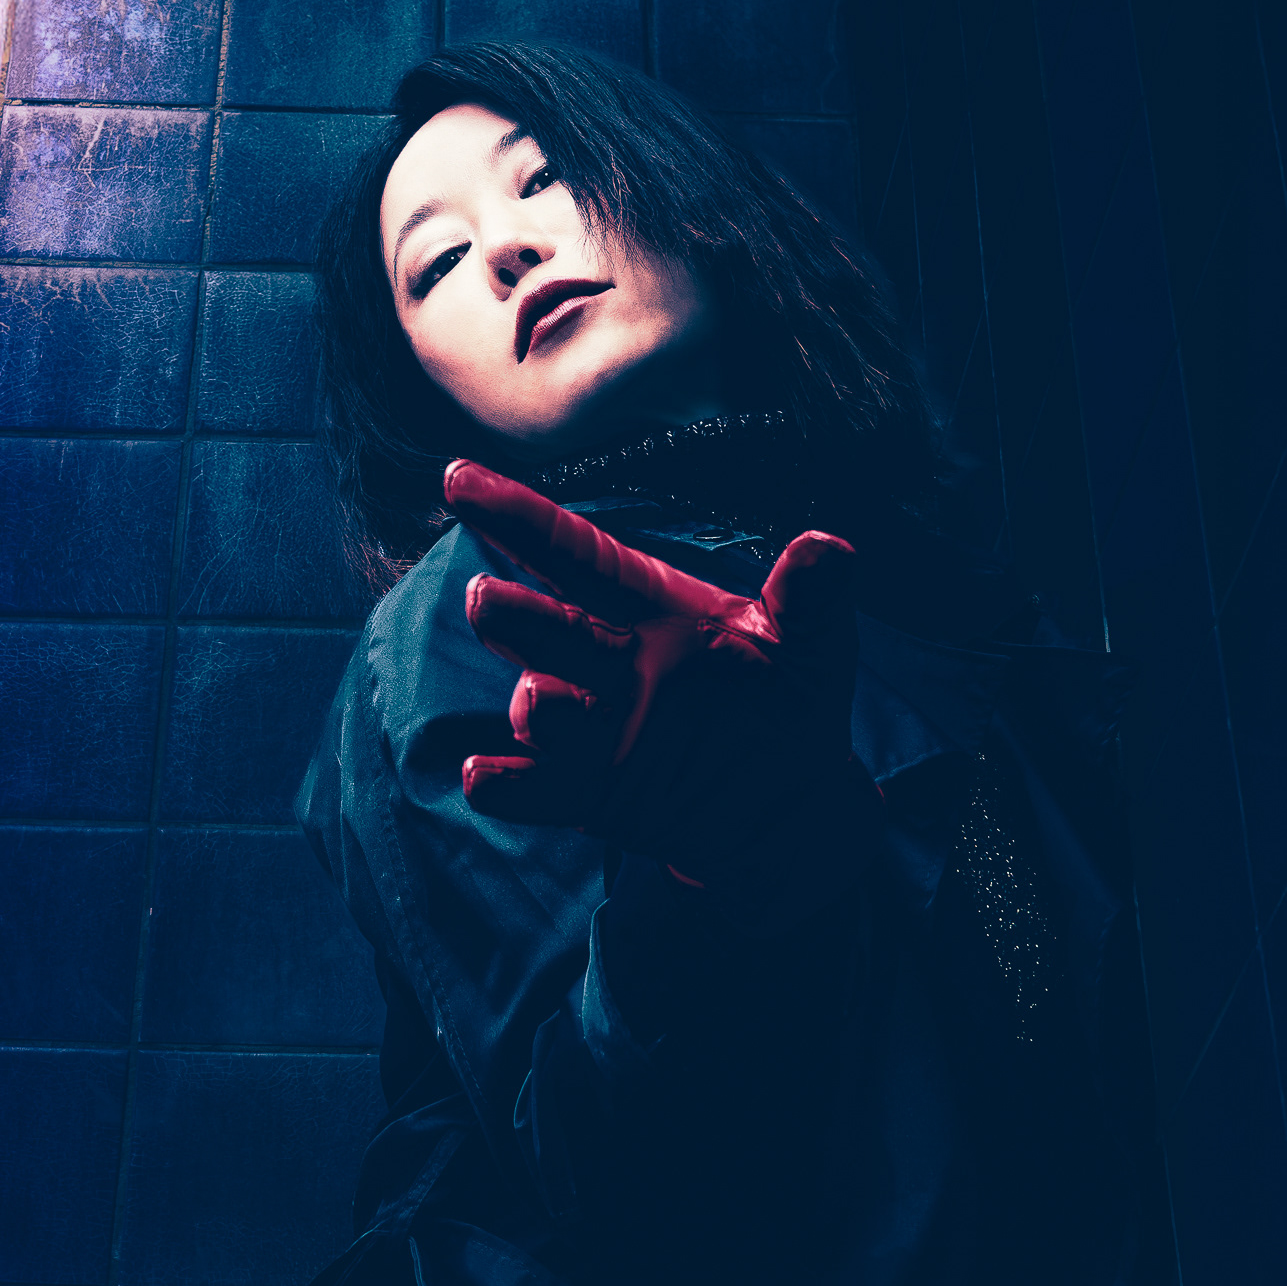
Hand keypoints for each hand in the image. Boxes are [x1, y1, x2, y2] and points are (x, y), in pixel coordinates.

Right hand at [445, 460, 878, 924]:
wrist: (792, 806)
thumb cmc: (791, 703)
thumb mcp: (812, 646)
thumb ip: (812, 599)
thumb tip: (828, 548)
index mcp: (648, 609)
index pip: (575, 554)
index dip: (518, 516)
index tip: (458, 479)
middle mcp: (607, 663)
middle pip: (544, 629)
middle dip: (511, 614)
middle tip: (487, 599)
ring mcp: (593, 731)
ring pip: (538, 710)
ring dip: (533, 707)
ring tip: (541, 706)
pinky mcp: (589, 795)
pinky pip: (533, 789)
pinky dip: (505, 785)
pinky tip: (485, 777)